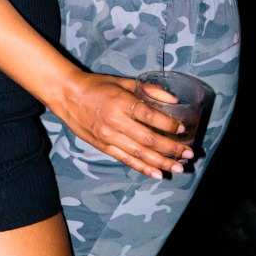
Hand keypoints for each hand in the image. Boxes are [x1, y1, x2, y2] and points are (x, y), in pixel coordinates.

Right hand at [56, 72, 193, 179]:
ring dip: (161, 162)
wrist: (67, 95)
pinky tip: (157, 174)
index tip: (182, 129)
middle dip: (171, 148)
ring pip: (139, 153)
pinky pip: (126, 160)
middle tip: (189, 153)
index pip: (149, 116)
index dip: (168, 124)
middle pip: (148, 139)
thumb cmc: (96, 86)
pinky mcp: (103, 147)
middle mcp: (114, 121)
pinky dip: (142, 168)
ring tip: (178, 168)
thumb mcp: (122, 82)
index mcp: (120, 102)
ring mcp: (108, 137)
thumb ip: (148, 90)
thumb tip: (173, 101)